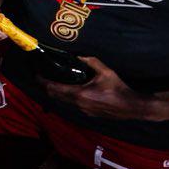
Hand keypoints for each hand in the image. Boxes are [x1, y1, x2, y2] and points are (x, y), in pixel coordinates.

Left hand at [39, 57, 153, 120]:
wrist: (133, 107)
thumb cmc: (119, 89)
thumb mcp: (106, 72)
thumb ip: (92, 62)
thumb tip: (80, 55)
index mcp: (79, 94)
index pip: (54, 89)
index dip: (43, 82)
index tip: (36, 75)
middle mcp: (78, 104)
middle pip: (56, 96)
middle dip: (47, 87)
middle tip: (41, 78)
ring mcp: (83, 110)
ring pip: (64, 101)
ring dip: (57, 93)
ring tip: (53, 83)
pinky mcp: (89, 113)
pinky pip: (73, 105)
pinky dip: (67, 97)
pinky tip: (70, 91)